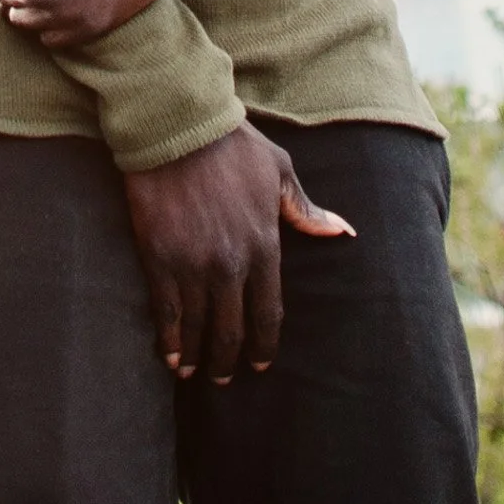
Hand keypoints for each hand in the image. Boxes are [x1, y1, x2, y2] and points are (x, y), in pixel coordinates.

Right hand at [124, 123, 352, 385]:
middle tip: (225, 376)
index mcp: (265, 244)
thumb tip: (342, 231)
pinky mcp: (161, 260)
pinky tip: (170, 357)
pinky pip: (167, 313)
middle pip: (234, 330)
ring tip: (194, 374)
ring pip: (200, 329)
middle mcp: (232, 264)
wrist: (179, 126)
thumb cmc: (232, 145)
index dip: (264, 342)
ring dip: (198, 357)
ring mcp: (195, 265)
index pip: (269, 311)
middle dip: (230, 360)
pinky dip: (169, 341)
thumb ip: (304, 210)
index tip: (260, 361)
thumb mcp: (279, 171)